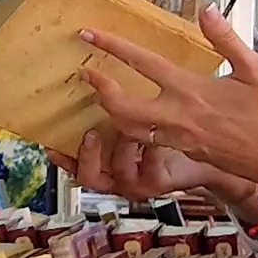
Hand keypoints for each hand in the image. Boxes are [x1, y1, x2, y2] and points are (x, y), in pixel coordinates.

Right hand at [63, 125, 235, 203]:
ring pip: (117, 173)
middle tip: (89, 133)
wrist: (207, 155)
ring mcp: (138, 182)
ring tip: (128, 134)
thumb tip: (94, 74)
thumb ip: (120, 109)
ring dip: (120, 150)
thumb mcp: (140, 122)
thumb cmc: (171, 135)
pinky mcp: (158, 183)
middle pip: (89, 176)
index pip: (76, 163)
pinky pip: (149, 168)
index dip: (61, 158)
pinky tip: (157, 138)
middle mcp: (118, 175)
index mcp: (108, 162)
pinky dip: (150, 152)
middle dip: (86, 155)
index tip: (50, 144)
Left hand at [81, 7, 257, 185]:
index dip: (112, 47)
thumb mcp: (255, 68)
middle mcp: (178, 117)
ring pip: (130, 129)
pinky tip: (133, 120)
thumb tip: (206, 9)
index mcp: (191, 91)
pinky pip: (148, 142)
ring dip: (112, 113)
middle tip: (88, 75)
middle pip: (122, 107)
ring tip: (105, 97)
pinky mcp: (186, 152)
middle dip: (100, 90)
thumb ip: (225, 38)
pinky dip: (132, 130)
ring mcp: (179, 138)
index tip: (90, 35)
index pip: (142, 64)